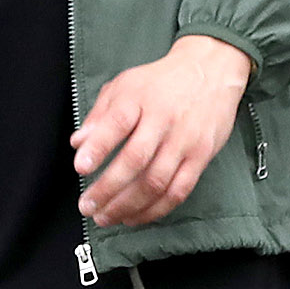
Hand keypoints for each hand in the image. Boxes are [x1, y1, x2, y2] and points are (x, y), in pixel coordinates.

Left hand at [74, 34, 253, 228]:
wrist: (212, 71)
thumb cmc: (161, 82)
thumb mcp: (125, 85)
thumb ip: (100, 115)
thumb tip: (77, 143)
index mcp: (139, 97)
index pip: (117, 122)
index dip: (98, 147)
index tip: (80, 167)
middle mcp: (163, 119)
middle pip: (135, 159)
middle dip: (108, 188)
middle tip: (87, 205)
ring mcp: (184, 140)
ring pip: (156, 181)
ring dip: (128, 205)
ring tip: (106, 217)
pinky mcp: (201, 156)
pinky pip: (178, 190)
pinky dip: (155, 209)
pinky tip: (135, 217)